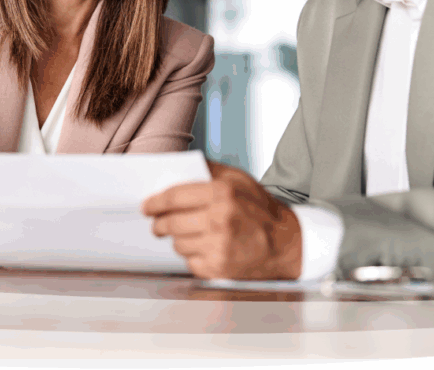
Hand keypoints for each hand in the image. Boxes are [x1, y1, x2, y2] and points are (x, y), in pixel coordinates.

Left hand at [141, 160, 301, 279]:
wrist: (286, 244)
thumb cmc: (262, 210)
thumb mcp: (240, 179)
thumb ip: (211, 170)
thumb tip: (180, 166)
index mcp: (222, 193)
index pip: (174, 197)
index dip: (155, 202)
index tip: (147, 205)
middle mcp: (219, 219)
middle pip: (170, 222)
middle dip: (160, 223)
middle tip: (159, 223)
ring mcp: (218, 246)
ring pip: (177, 243)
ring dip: (179, 239)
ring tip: (194, 234)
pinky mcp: (218, 268)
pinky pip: (189, 261)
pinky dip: (193, 255)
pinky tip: (207, 248)